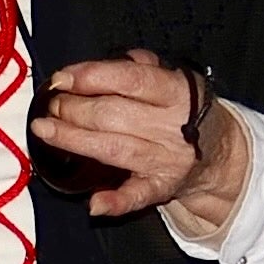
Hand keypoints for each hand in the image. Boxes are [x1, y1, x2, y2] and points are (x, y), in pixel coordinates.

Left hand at [38, 51, 247, 233]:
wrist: (219, 150)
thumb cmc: (184, 108)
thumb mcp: (174, 78)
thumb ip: (144, 67)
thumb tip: (117, 60)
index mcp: (176, 91)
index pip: (129, 80)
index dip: (92, 77)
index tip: (62, 78)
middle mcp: (172, 126)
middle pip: (113, 115)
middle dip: (74, 108)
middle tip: (51, 104)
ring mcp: (167, 159)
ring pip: (114, 150)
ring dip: (75, 140)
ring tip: (45, 130)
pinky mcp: (162, 187)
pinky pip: (138, 196)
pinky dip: (116, 202)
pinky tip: (94, 204)